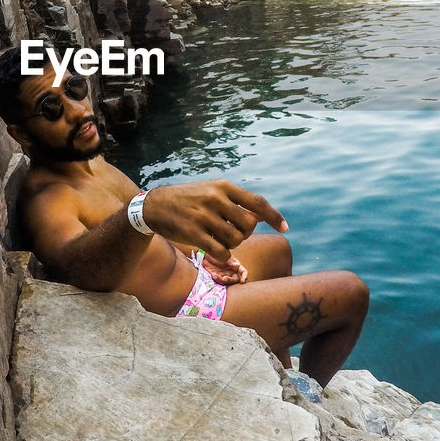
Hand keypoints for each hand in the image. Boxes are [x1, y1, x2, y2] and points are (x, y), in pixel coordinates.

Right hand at [142, 179, 287, 260]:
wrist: (154, 205)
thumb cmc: (188, 199)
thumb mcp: (211, 190)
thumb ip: (234, 201)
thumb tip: (260, 217)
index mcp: (223, 186)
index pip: (257, 202)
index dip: (274, 216)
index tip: (285, 228)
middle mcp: (215, 199)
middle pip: (249, 224)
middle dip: (245, 233)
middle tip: (233, 232)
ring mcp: (204, 216)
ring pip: (236, 239)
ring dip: (232, 244)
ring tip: (219, 238)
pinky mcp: (194, 233)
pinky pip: (221, 251)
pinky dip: (223, 254)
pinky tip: (215, 249)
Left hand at [202, 252, 247, 284]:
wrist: (208, 252)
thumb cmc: (219, 252)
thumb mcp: (225, 255)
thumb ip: (231, 261)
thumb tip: (238, 265)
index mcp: (236, 265)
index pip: (243, 272)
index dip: (244, 277)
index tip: (242, 281)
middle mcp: (231, 271)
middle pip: (235, 279)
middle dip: (230, 280)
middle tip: (224, 278)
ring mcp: (224, 274)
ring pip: (226, 281)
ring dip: (221, 280)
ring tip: (215, 275)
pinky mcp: (217, 276)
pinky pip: (218, 280)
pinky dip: (216, 278)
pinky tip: (213, 274)